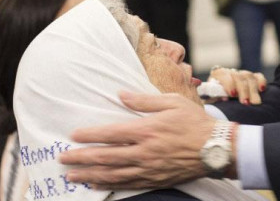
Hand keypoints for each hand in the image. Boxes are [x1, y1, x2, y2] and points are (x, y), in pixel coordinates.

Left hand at [59, 92, 219, 188]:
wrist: (217, 148)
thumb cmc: (195, 122)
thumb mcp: (172, 102)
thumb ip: (144, 100)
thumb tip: (120, 94)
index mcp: (147, 130)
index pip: (111, 134)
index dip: (90, 135)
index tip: (73, 135)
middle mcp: (144, 151)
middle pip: (106, 157)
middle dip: (81, 158)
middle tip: (62, 158)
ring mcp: (149, 168)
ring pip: (112, 174)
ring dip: (89, 175)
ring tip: (71, 175)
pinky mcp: (155, 179)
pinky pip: (127, 184)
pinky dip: (108, 185)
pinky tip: (96, 184)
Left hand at [209, 68, 267, 104]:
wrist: (222, 100)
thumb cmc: (215, 100)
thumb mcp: (211, 99)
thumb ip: (214, 98)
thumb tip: (223, 99)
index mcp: (218, 75)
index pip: (223, 74)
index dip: (229, 84)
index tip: (232, 95)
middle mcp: (231, 72)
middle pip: (238, 76)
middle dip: (243, 90)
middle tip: (246, 103)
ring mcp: (242, 74)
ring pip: (249, 77)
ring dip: (252, 90)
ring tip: (254, 102)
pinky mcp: (253, 77)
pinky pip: (258, 76)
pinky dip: (261, 82)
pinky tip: (262, 89)